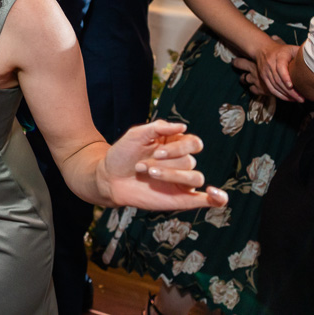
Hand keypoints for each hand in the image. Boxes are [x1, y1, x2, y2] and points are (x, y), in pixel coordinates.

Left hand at [100, 120, 227, 209]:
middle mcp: (181, 163)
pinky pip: (208, 201)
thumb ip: (158, 127)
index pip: (194, 143)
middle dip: (164, 163)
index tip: (156, 151)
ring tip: (149, 174)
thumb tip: (183, 126)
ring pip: (195, 177)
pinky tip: (215, 193)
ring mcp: (182, 182)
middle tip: (141, 166)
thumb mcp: (136, 135)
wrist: (109, 178)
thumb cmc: (122, 154)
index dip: (179, 147)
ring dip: (173, 175)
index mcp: (175, 145)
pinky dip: (218, 198)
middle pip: (189, 161)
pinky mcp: (181, 199)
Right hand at [254, 37, 302, 101]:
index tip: (291, 85)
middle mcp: (270, 64)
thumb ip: (301, 54)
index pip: (280, 68)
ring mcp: (265, 72)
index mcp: (279, 56)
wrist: (263, 50)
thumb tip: (313, 61)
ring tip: (297, 100)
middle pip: (278, 80)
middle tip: (301, 98)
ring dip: (286, 95)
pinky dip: (279, 95)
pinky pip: (270, 89)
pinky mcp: (263, 77)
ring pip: (274, 86)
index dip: (285, 77)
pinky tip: (288, 98)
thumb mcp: (291, 49)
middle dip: (289, 91)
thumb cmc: (281, 50)